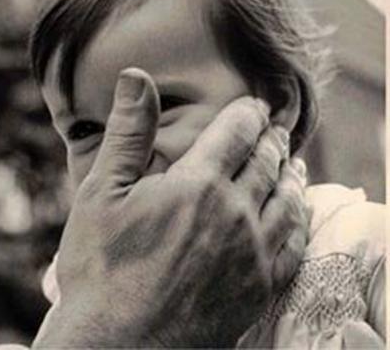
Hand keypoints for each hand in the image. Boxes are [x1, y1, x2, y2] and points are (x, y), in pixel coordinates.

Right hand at [34, 68, 306, 347]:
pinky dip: (299, 216)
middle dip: (271, 138)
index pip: (237, 132)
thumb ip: (128, 132)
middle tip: (273, 126)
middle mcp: (235, 213)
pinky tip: (294, 211)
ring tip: (289, 160)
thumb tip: (136, 76)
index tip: (252, 103)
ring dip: (290, 172)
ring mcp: (253, 253)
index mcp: (197, 184)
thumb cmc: (101, 267)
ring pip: (286, 199)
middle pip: (267, 161)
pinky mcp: (259, 287)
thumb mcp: (101, 192)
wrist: (119, 345)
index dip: (247, 112)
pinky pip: (294, 242)